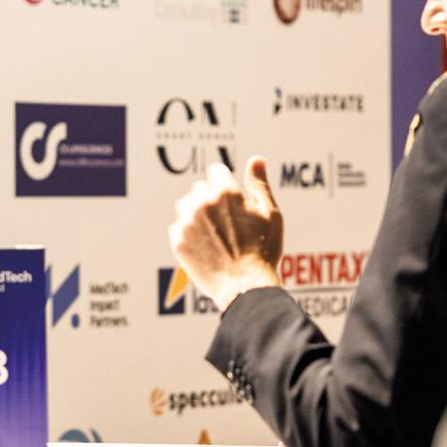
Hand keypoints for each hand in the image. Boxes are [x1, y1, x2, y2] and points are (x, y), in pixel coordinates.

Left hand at [168, 156, 283, 310]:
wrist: (245, 288)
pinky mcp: (177, 241)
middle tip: (227, 222)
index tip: (232, 200)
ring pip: (185, 205)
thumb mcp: (270, 214)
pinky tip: (204, 245)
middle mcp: (202, 203)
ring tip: (214, 233)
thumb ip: (259, 183)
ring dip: (196, 213)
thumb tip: (256, 159)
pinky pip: (177, 226)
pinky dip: (188, 232)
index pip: (216, 171)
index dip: (226, 184)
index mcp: (225, 192)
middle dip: (211, 198)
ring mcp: (187, 222)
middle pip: (200, 188)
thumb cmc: (263, 251)